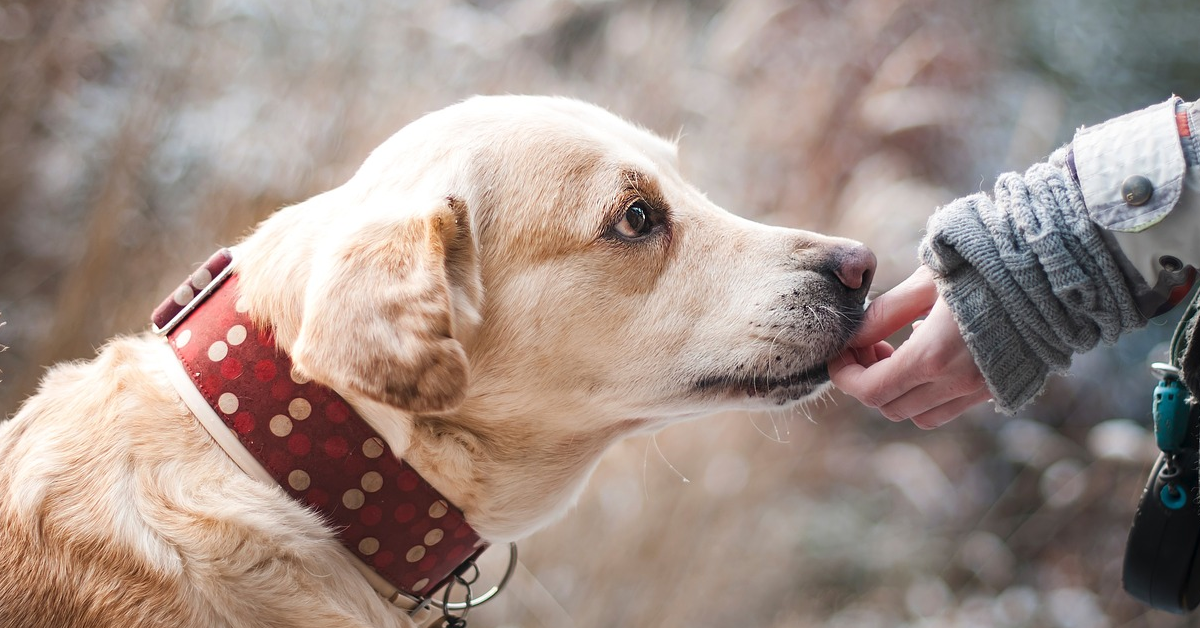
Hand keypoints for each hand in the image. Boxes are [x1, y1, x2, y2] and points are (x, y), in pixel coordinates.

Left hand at [829, 266, 991, 427]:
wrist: (1055, 270)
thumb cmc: (986, 264)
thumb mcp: (926, 281)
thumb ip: (885, 313)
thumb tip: (853, 335)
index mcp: (934, 356)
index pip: (870, 390)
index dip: (845, 375)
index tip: (839, 353)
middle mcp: (957, 383)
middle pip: (890, 407)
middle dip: (867, 381)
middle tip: (868, 345)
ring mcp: (981, 390)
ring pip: (920, 415)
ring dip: (898, 391)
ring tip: (896, 350)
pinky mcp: (999, 387)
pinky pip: (950, 407)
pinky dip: (928, 393)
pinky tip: (930, 353)